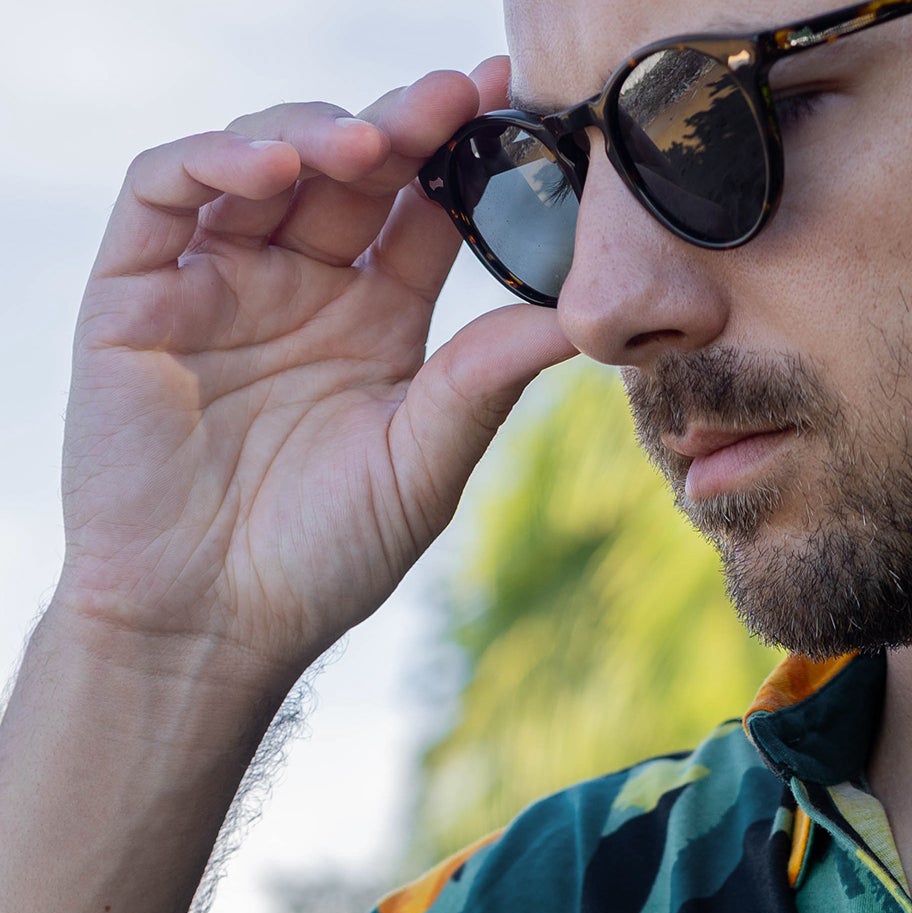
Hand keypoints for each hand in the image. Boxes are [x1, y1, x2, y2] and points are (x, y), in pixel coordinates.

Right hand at [55, 60, 576, 683]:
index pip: (419, 209)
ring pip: (261, 159)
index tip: (508, 100)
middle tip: (454, 95)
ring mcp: (214, 281)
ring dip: (316, 129)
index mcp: (372, 321)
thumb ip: (486, 379)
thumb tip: (584, 317)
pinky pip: (165, 189)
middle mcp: (296, 287)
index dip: (460, 153)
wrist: (212, 626)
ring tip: (373, 139)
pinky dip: (217, 158)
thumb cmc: (322, 561)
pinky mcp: (136, 291)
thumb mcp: (424, 462)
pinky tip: (278, 168)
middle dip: (401, 121)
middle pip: (348, 167)